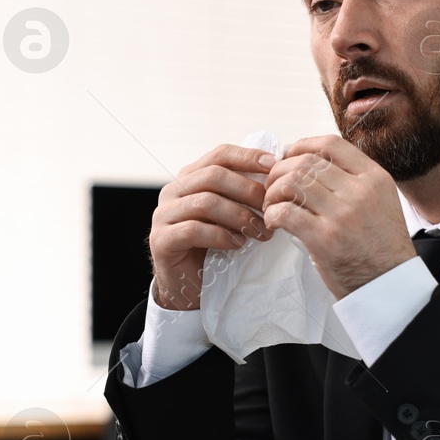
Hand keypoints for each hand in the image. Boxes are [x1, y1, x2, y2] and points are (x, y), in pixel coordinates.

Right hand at [149, 145, 276, 310]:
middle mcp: (173, 191)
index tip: (274, 165)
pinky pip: (194, 230)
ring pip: (206, 202)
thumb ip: (242, 195)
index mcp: (190, 178)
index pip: (219, 155)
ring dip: (240, 216)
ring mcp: (164, 215)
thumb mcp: (229, 215)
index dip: (247, 157)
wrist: (186, 285)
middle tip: (272, 209)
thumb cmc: (213, 247)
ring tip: (261, 232)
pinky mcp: (162, 240)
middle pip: (214, 176)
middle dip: (249, 191)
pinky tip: (238, 244)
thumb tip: (278, 175)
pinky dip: (221, 236)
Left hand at [263, 136, 414, 298]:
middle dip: (280, 171)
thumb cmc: (380, 246)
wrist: (389, 284)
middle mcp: (360, 191)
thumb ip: (353, 180)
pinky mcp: (325, 239)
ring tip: (272, 205)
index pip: (331, 144)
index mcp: (374, 177)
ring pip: (292, 183)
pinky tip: (274, 222)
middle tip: (273, 187)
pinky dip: (272, 214)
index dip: (301, 146)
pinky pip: (286, 212)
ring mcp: (342, 214)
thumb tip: (310, 163)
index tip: (288, 157)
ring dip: (273, 192)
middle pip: (306, 162)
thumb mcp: (380, 201)